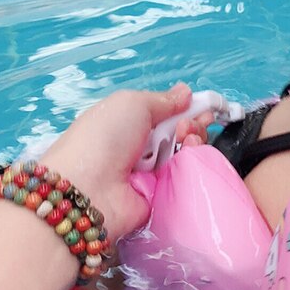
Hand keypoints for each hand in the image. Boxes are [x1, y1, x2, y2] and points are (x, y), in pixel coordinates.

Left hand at [40, 84, 211, 240]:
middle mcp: (143, 148)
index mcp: (131, 124)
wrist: (87, 190)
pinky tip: (186, 158)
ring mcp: (153, 174)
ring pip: (187, 155)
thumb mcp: (131, 104)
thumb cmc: (103, 139)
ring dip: (193, 142)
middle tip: (188, 127)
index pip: (168, 115)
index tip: (202, 108)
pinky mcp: (163, 196)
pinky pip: (186, 178)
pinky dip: (191, 166)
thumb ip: (163, 100)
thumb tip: (186, 93)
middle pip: (182, 135)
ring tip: (187, 140)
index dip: (187, 110)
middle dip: (193, 125)